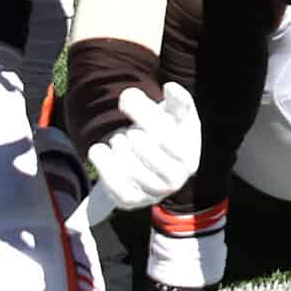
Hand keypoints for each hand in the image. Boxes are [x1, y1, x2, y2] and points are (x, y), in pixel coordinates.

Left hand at [85, 85, 200, 210]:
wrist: (151, 163)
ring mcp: (153, 194)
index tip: (127, 98)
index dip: (142, 112)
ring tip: (119, 140)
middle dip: (129, 131)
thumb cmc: (166, 131)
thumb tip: (171, 88)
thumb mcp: (176, 114)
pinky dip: (103, 164)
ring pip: (125, 162)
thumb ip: (177, 99)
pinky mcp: (131, 202)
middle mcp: (175, 180)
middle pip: (141, 145)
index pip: (164, 133)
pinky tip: (100, 150)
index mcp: (189, 156)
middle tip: (129, 130)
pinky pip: (113, 184)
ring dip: (116, 144)